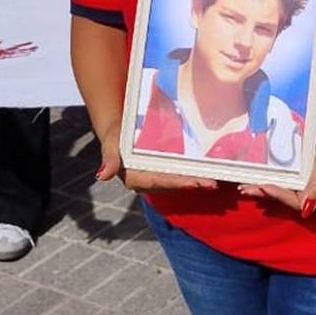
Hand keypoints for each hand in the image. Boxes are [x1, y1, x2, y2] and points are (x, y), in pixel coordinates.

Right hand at [95, 128, 216, 191]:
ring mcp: (156, 177)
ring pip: (178, 181)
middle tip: (212, 183)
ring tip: (213, 182)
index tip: (193, 183)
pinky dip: (192, 175)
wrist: (119, 130)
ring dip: (195, 182)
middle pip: (172, 184)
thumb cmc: (115, 135)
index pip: (158, 182)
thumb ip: (109, 159)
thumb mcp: (111, 144)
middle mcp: (147, 182)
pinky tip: (206, 174)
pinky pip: (179, 174)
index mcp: (135, 179)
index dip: (176, 183)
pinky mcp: (162, 171)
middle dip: (192, 184)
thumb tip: (102, 176)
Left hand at [239, 95, 315, 216]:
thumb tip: (305, 210)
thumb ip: (315, 185)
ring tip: (247, 183)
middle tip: (244, 188)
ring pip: (288, 186)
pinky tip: (263, 170)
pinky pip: (292, 174)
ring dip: (268, 184)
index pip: (296, 201)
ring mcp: (314, 176)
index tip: (261, 187)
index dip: (278, 196)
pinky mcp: (311, 165)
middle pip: (289, 196)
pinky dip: (278, 173)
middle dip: (267, 193)